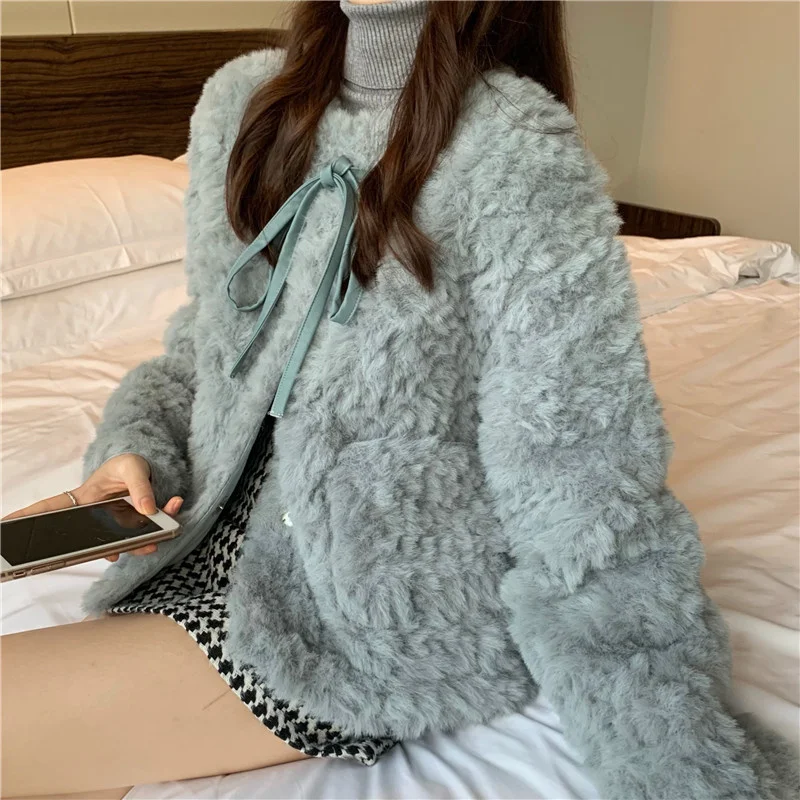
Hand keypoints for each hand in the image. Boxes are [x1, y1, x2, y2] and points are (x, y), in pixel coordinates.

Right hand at [1, 453, 183, 560]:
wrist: (149, 465)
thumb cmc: (131, 464)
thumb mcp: (133, 467)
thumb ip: (140, 488)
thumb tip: (148, 510)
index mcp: (83, 500)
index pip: (49, 510)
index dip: (25, 519)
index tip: (3, 527)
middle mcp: (97, 518)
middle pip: (88, 542)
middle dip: (97, 552)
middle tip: (113, 555)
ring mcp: (116, 525)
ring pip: (123, 544)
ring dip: (142, 542)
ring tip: (157, 539)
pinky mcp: (137, 528)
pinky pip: (147, 536)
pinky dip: (163, 528)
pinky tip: (174, 507)